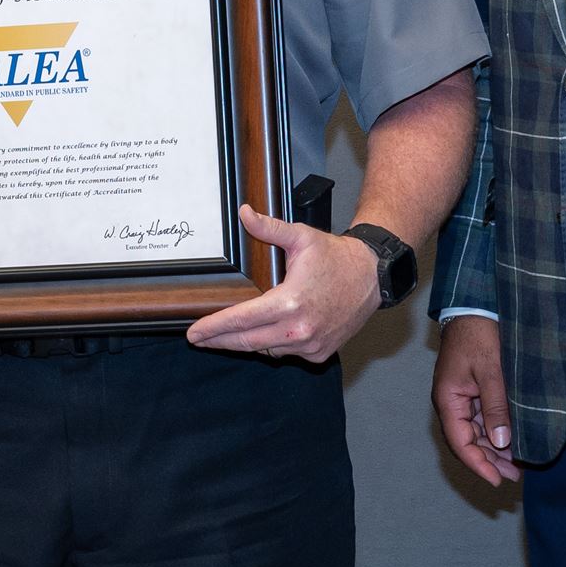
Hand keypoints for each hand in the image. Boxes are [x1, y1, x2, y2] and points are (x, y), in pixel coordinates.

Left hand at [187, 204, 378, 361]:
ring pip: (266, 350)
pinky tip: (266, 333)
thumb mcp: (301, 237)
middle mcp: (299, 329)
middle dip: (219, 341)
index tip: (193, 333)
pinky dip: (273, 345)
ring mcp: (310, 345)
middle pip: (247, 342)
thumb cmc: (336, 257)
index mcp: (290, 303)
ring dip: (247, 343)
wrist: (372, 276)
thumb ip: (268, 228)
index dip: (214, 328)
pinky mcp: (320, 353)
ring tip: (228, 335)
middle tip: (199, 339)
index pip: (241, 321)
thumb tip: (244, 213)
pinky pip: (286, 353)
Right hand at [431, 314, 518, 485]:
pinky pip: (481, 419)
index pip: (460, 443)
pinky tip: (512, 440)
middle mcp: (451, 403)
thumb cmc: (480, 337)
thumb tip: (501, 443)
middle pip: (467, 441)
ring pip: (475, 433)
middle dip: (489, 460)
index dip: (478, 464)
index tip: (497, 480)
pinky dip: (496, 432)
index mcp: (448, 400)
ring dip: (494, 449)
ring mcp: (461, 397)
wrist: (475, 308)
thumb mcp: (491, 372)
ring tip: (517, 464)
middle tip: (515, 476)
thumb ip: (496, 408)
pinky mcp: (473, 391)